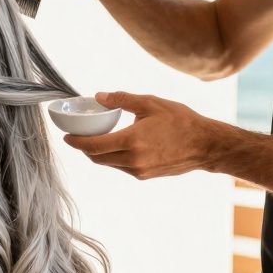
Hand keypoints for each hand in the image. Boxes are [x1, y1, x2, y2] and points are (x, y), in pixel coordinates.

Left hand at [63, 92, 223, 178]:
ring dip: (99, 154)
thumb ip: (121, 100)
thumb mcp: (150, 103)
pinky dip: (114, 157)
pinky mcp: (145, 175)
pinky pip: (121, 167)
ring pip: (108, 164)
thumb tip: (99, 96)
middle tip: (78, 137)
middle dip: (84, 148)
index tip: (67, 137)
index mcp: (131, 141)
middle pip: (97, 158)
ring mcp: (139, 170)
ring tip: (98, 139)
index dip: (76, 142)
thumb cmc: (181, 121)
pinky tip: (118, 145)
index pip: (93, 146)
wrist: (205, 145)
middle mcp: (132, 160)